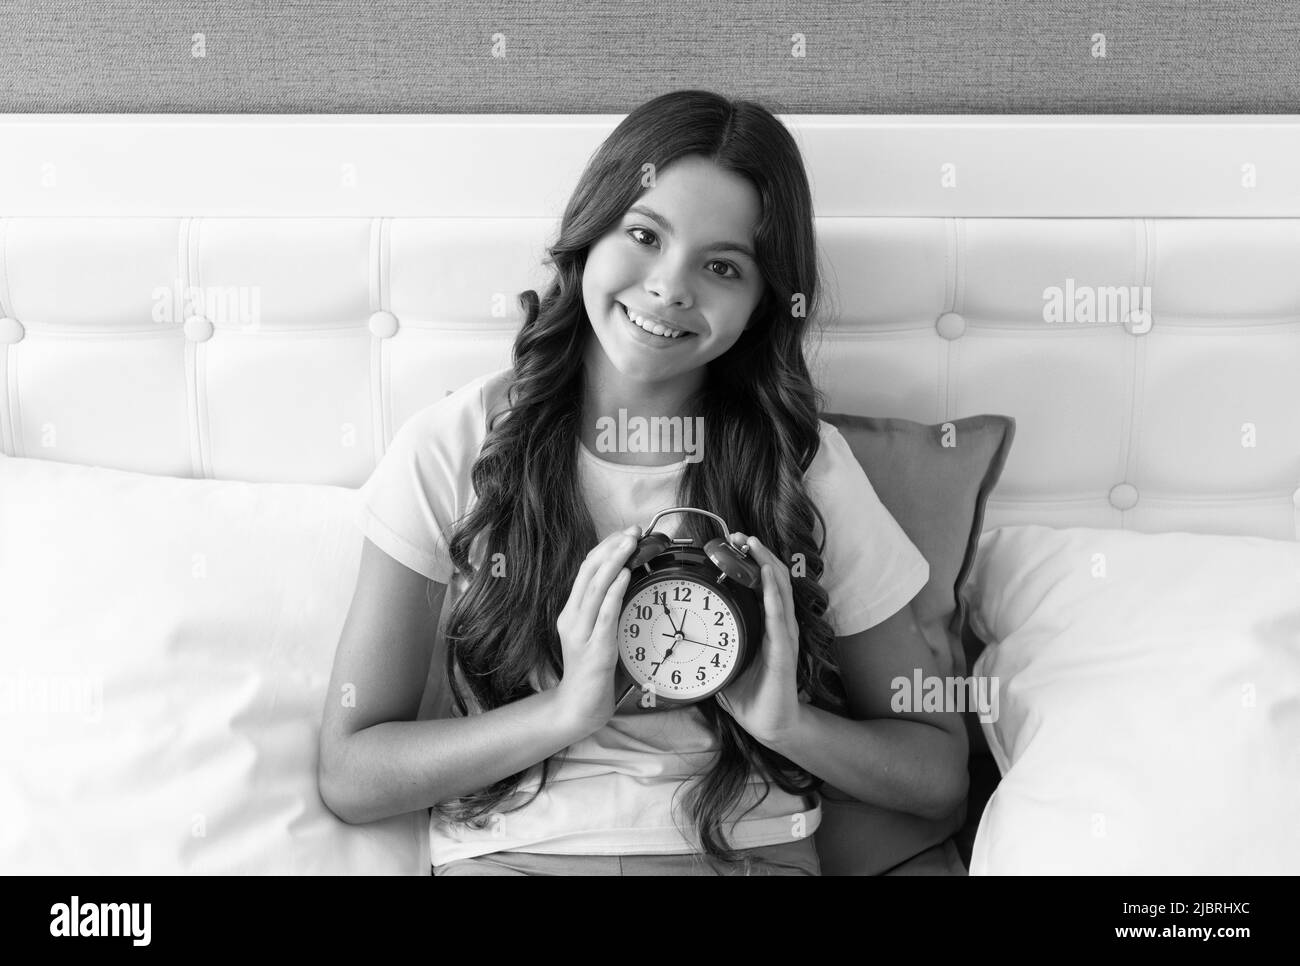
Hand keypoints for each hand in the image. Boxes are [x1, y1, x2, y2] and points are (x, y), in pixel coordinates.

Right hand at [554, 525, 639, 734]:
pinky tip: (625, 576)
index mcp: (571, 612)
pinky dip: (615, 592)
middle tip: (632, 530)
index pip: (585, 570)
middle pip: (588, 573)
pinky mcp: (595, 648)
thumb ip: (604, 609)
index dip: (605, 548)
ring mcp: (581, 633)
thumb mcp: (595, 633)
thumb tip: (624, 581)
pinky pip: (605, 614)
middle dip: (611, 547)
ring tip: (630, 543)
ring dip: (615, 562)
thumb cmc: (591, 670)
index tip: (624, 533)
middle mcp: (571, 618)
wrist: (579, 705)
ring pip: (595, 588)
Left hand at [715, 532, 802, 746]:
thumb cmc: (749, 693)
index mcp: (764, 624)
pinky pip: (779, 617)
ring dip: (766, 564)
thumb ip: (709, 642)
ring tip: (753, 544)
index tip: (732, 542)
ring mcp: (784, 635)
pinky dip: (774, 594)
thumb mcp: (724, 660)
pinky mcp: (784, 651)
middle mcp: (778, 624)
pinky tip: (767, 577)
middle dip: (757, 553)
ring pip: (780, 590)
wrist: (770, 724)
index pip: (761, 584)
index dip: (750, 560)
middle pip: (773, 578)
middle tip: (739, 535)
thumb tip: (677, 631)